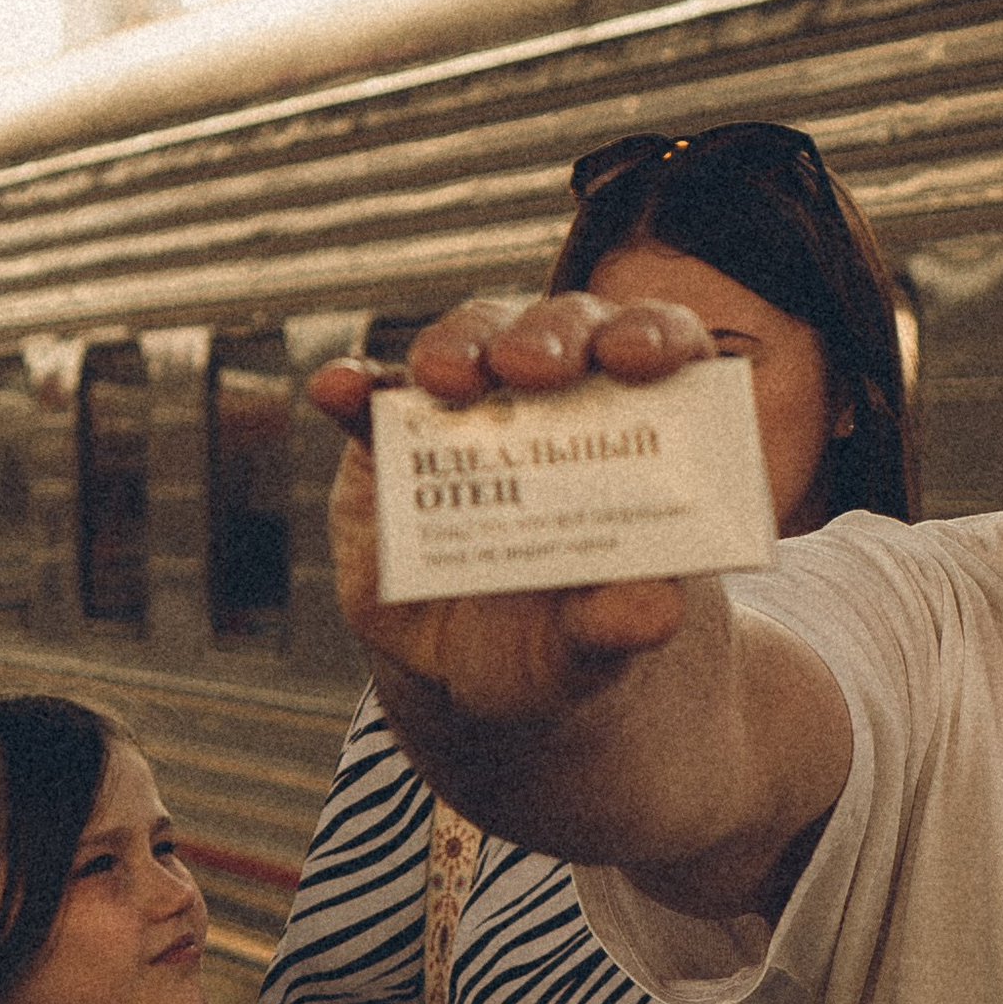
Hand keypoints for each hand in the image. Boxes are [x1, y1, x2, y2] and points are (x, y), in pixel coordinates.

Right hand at [313, 293, 711, 713]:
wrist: (469, 672)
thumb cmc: (558, 643)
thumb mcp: (591, 647)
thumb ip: (620, 624)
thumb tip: (654, 612)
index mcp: (639, 435)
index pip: (665, 352)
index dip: (654, 335)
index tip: (634, 358)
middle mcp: (563, 399)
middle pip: (564, 331)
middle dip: (546, 338)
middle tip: (525, 367)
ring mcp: (476, 409)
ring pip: (475, 342)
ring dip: (458, 346)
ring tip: (441, 378)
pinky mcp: (395, 438)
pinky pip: (375, 398)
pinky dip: (355, 387)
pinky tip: (336, 389)